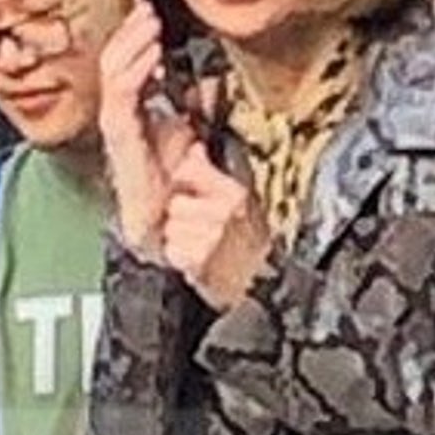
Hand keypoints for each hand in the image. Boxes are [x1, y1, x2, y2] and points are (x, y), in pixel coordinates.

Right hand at [98, 0, 198, 259]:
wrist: (197, 258)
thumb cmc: (203, 217)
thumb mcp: (203, 161)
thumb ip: (195, 129)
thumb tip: (203, 89)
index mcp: (144, 139)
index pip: (130, 84)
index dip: (135, 50)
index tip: (151, 19)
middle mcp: (128, 144)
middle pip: (115, 80)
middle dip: (128, 42)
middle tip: (144, 11)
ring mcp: (125, 154)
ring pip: (114, 91)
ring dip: (128, 53)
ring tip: (147, 26)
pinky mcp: (128, 165)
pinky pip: (120, 112)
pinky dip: (131, 79)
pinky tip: (147, 59)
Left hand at [160, 144, 272, 310]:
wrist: (262, 287)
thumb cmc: (248, 243)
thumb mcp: (238, 200)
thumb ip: (210, 173)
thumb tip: (193, 147)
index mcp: (235, 193)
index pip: (190, 169)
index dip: (183, 180)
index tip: (186, 190)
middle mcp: (226, 212)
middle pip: (175, 203)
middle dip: (180, 215)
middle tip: (196, 226)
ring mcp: (213, 237)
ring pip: (171, 227)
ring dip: (179, 238)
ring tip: (198, 243)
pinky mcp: (201, 261)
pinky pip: (173, 251)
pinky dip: (180, 257)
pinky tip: (196, 259)